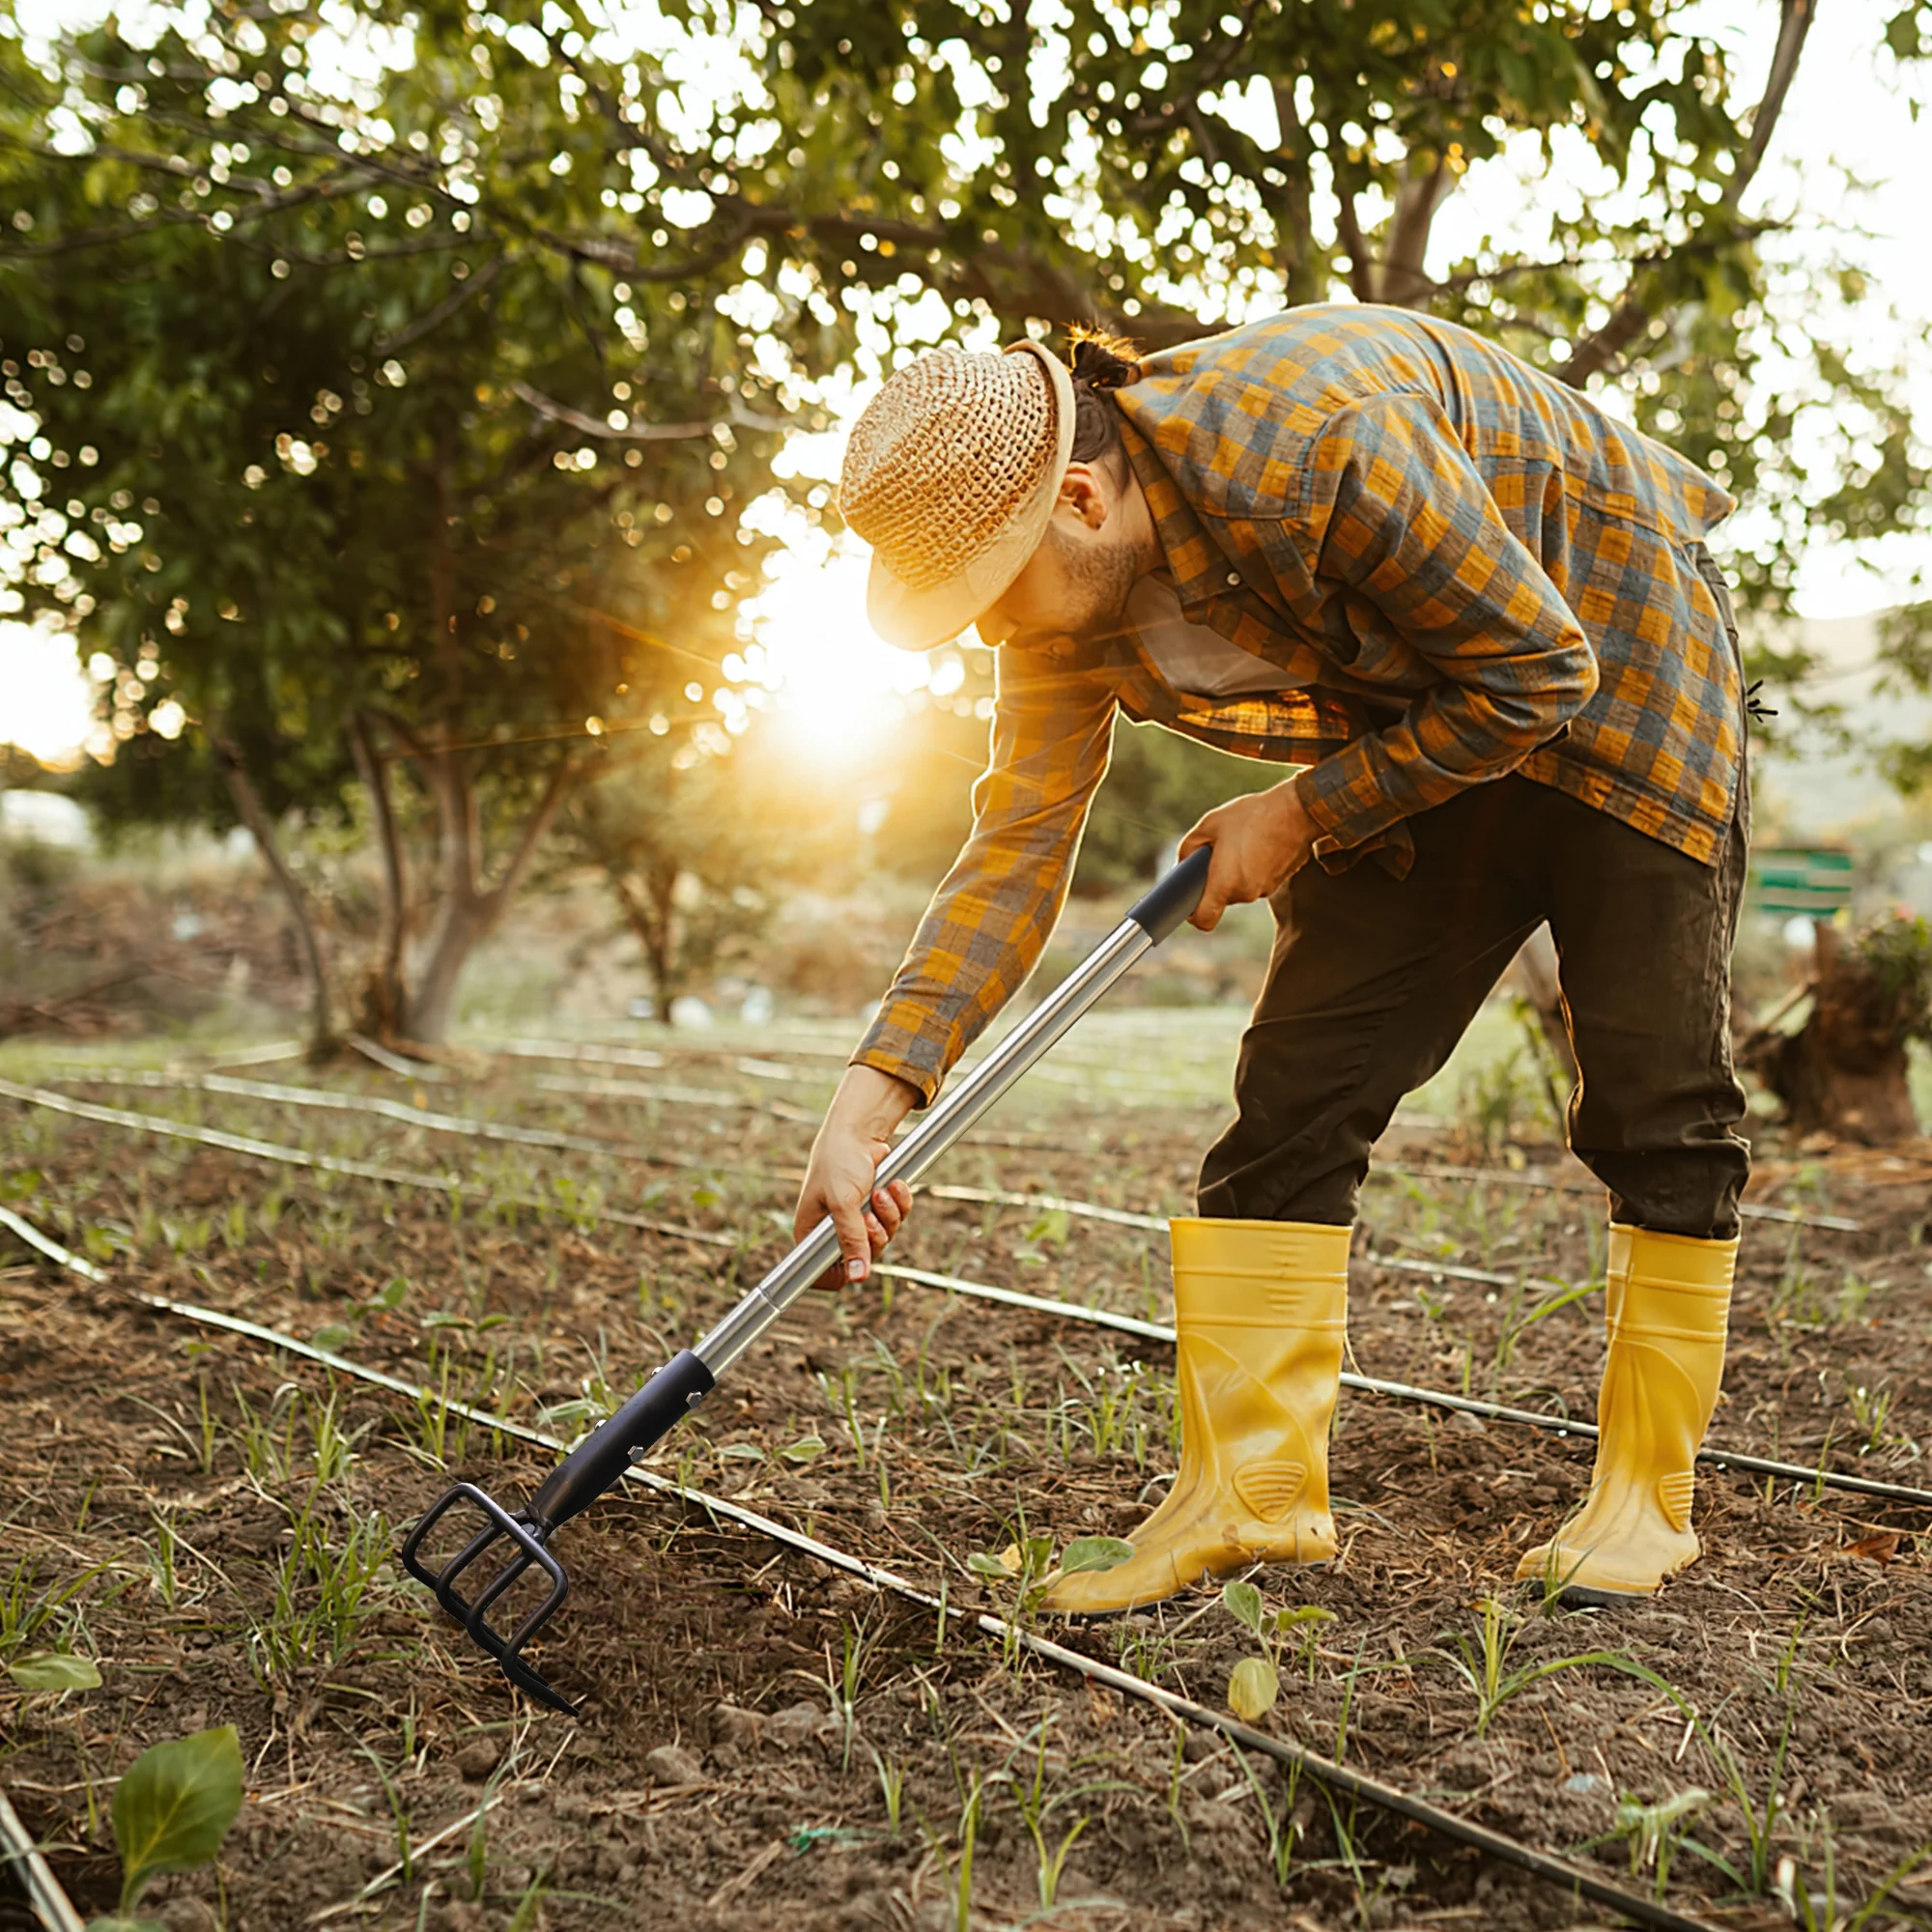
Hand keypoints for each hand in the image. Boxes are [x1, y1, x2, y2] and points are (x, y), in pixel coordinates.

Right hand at [795, 1066, 919, 1285]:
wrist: (859, 1131)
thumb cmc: (839, 1162)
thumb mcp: (843, 1203)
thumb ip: (851, 1240)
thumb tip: (858, 1278)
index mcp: (811, 1235)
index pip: (824, 1275)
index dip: (844, 1272)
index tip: (858, 1256)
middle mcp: (833, 1232)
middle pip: (864, 1259)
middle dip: (874, 1235)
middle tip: (868, 1214)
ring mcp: (858, 1221)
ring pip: (884, 1239)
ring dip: (889, 1214)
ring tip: (880, 1191)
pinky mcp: (878, 1209)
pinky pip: (898, 1220)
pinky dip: (900, 1203)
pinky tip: (893, 1185)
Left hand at [1179, 780, 1318, 930]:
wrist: (1297, 811)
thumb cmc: (1251, 816)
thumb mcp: (1209, 824)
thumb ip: (1188, 848)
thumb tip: (1183, 865)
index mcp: (1225, 884)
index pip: (1204, 920)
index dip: (1193, 914)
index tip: (1191, 899)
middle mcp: (1245, 893)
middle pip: (1222, 897)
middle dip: (1216, 879)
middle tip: (1218, 852)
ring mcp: (1265, 889)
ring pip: (1240, 887)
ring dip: (1235, 871)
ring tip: (1241, 843)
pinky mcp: (1279, 881)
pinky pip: (1256, 880)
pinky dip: (1252, 868)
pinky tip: (1256, 844)